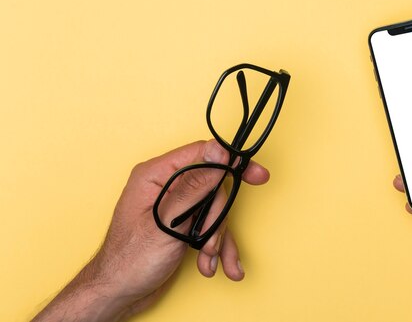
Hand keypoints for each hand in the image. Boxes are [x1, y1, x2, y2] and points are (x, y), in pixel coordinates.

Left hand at [33, 140, 269, 321]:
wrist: (118, 294)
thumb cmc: (129, 260)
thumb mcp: (166, 222)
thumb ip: (194, 187)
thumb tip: (218, 154)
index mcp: (155, 175)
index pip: (202, 154)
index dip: (230, 163)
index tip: (256, 175)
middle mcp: (166, 186)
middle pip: (212, 186)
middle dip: (217, 217)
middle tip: (211, 239)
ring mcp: (176, 205)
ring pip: (214, 209)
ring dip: (216, 237)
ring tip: (208, 257)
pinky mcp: (183, 224)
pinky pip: (210, 227)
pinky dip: (216, 247)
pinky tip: (214, 265)